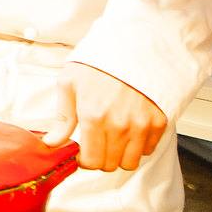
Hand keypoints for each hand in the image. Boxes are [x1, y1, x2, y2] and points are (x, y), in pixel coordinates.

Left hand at [39, 62, 165, 172]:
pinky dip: (138, 146)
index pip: (91, 160)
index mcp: (94, 116)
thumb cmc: (99, 63)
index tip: (83, 154)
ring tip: (113, 138)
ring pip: (131, 162)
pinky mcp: (159, 122)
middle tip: (97, 143)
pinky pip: (148, 149)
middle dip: (101, 158)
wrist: (133, 47)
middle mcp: (119, 125)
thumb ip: (62, 118)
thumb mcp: (70, 83)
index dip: (85, 160)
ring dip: (120, 156)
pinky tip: (129, 130)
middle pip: (110, 164)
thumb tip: (52, 143)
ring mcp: (141, 125)